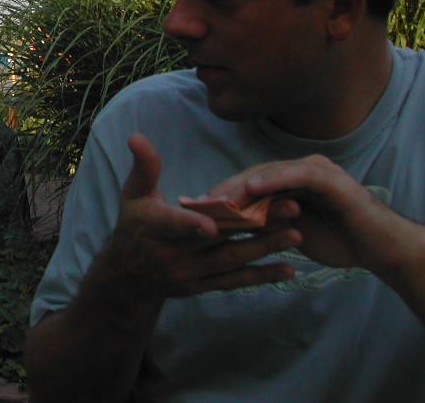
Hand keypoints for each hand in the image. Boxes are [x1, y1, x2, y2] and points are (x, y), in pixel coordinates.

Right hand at [96, 134, 301, 299]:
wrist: (128, 279)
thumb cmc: (133, 226)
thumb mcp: (132, 195)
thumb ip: (144, 167)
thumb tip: (138, 136)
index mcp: (154, 227)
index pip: (174, 224)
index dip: (193, 223)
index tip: (214, 223)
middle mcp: (172, 255)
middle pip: (216, 240)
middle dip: (254, 224)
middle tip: (290, 207)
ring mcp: (189, 274)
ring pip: (230, 261)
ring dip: (264, 248)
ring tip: (297, 234)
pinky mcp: (202, 288)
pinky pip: (234, 282)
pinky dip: (262, 277)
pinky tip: (290, 268)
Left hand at [203, 154, 422, 276]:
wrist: (384, 250)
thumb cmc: (341, 241)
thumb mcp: (293, 232)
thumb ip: (266, 222)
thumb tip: (230, 224)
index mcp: (293, 180)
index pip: (251, 183)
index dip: (223, 194)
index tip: (194, 206)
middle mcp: (303, 170)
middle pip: (255, 175)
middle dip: (225, 189)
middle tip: (197, 201)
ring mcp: (318, 171)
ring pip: (272, 173)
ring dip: (243, 185)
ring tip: (218, 197)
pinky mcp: (332, 180)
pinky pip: (298, 176)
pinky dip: (274, 180)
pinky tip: (253, 188)